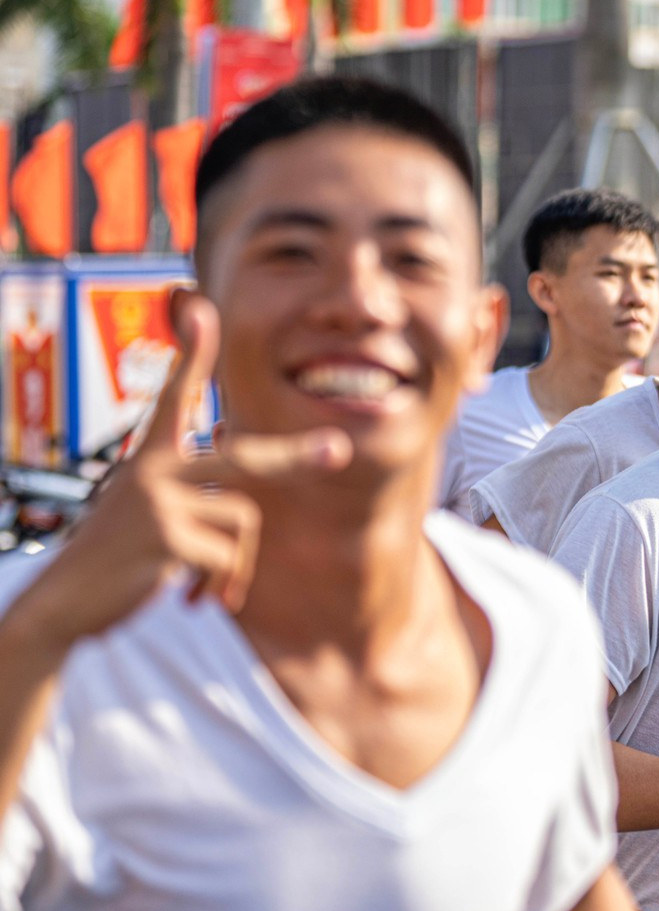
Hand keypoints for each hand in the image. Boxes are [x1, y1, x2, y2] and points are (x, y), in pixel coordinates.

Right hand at [3, 295, 348, 653]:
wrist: (67, 600)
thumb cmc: (120, 554)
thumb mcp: (155, 509)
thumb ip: (194, 489)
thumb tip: (239, 475)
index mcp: (150, 454)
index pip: (173, 395)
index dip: (189, 354)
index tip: (199, 309)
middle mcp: (152, 466)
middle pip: (244, 457)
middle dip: (294, 456)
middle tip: (339, 450)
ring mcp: (158, 498)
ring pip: (244, 518)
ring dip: (237, 561)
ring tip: (207, 582)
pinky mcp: (165, 536)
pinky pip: (229, 556)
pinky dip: (223, 581)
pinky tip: (192, 596)